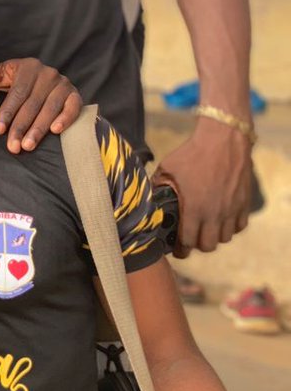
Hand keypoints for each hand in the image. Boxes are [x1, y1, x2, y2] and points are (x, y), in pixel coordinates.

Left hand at [0, 58, 80, 152]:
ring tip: (28, 146)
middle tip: (13, 146)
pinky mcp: (75, 94)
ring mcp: (63, 84)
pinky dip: (66, 119)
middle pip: (33, 104)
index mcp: (28, 67)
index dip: (7, 112)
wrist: (40, 79)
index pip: (17, 93)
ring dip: (39, 129)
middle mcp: (48, 74)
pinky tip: (55, 131)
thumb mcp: (2, 74)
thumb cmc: (15, 80)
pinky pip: (73, 107)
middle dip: (21, 127)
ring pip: (50, 109)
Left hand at [154, 119, 252, 255]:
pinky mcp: (244, 203)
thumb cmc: (191, 154)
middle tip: (190, 239)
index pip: (187, 242)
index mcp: (193, 209)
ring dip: (214, 236)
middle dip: (197, 245)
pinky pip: (239, 226)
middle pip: (208, 246)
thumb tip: (146, 198)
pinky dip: (230, 227)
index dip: (180, 249)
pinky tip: (221, 220)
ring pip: (225, 238)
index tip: (176, 249)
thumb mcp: (167, 169)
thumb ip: (158, 187)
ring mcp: (231, 210)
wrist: (223, 140)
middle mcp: (214, 214)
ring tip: (205, 229)